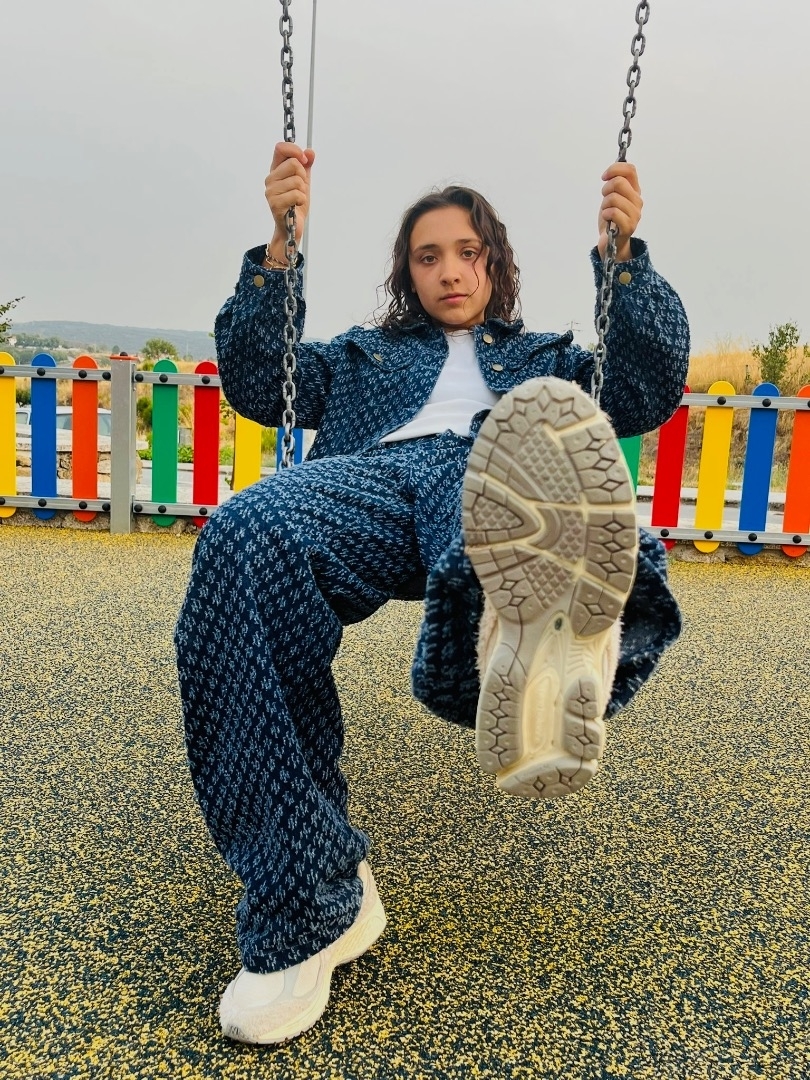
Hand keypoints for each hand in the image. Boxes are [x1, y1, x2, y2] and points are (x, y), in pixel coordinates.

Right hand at [264, 142, 315, 261]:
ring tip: (297, 199)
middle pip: (293, 164)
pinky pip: (296, 194)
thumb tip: (310, 152)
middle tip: (301, 188)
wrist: (293, 226)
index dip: (295, 151)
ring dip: (303, 191)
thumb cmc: (296, 203)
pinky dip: (301, 200)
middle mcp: (270, 179)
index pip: (280, 148)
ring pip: (297, 180)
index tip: (304, 160)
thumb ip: (306, 165)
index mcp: (276, 170)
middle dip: (303, 176)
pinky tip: (297, 205)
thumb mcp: (304, 181)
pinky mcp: (275, 204)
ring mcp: (271, 192)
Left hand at [597, 162, 642, 261]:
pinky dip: (606, 214)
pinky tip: (607, 219)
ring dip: (604, 204)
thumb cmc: (610, 218)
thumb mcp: (612, 196)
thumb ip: (615, 182)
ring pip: (614, 197)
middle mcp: (637, 200)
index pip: (630, 170)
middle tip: (604, 198)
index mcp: (635, 190)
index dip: (614, 169)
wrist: (611, 241)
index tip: (604, 177)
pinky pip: (613, 212)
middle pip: (619, 182)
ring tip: (606, 212)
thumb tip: (613, 169)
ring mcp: (635, 214)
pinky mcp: (629, 226)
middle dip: (606, 188)